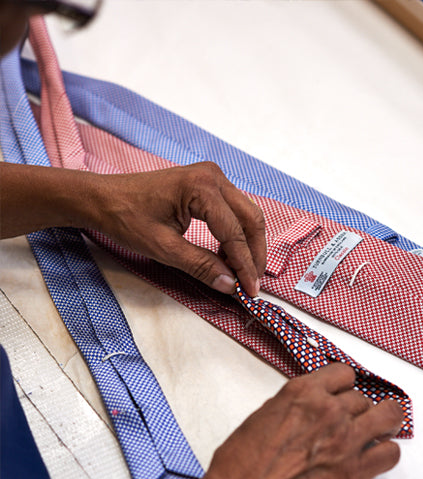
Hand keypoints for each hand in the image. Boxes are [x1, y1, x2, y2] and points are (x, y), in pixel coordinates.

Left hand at [0, 161, 265, 296]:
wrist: (102, 198)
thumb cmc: (125, 218)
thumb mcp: (163, 247)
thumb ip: (201, 265)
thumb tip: (231, 285)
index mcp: (202, 188)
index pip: (234, 233)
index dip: (244, 265)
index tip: (250, 291)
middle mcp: (213, 176)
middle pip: (250, 219)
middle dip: (254, 254)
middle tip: (252, 283)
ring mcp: (212, 177)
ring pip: (245, 214)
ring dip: (248, 244)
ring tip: (244, 273)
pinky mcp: (207, 183)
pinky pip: (233, 210)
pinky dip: (236, 234)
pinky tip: (230, 255)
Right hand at [153, 363, 402, 478]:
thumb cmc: (244, 460)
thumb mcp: (266, 413)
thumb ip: (296, 404)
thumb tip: (312, 406)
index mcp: (304, 391)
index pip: (343, 374)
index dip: (343, 386)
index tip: (342, 395)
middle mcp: (329, 409)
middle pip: (362, 398)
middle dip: (357, 410)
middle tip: (350, 422)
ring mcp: (346, 438)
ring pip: (388, 416)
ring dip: (384, 422)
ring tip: (379, 429)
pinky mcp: (356, 471)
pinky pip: (391, 453)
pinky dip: (386, 452)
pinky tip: (375, 455)